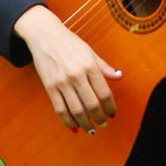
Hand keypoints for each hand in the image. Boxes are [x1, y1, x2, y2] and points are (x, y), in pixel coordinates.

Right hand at [14, 5, 122, 132]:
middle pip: (92, 104)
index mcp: (90, 66)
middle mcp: (77, 75)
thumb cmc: (70, 43)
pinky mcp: (49, 87)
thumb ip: (104, 67)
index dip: (110, 106)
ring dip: (86, 124)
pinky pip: (60, 109)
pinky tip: (74, 126)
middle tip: (103, 123)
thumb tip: (120, 76)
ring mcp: (62, 82)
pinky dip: (68, 121)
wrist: (45, 36)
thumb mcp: (90, 51)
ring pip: (76, 111)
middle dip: (100, 118)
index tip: (112, 113)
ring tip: (91, 129)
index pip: (104, 92)